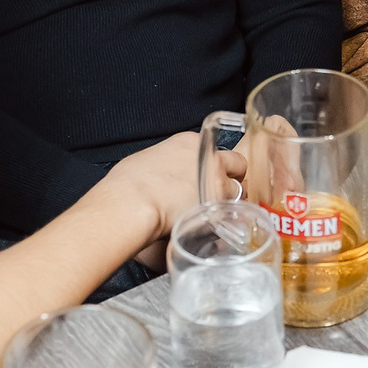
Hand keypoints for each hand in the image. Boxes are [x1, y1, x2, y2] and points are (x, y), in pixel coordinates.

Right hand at [109, 131, 244, 267]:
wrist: (132, 204)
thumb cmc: (129, 185)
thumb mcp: (147, 160)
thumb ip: (167, 162)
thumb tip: (167, 172)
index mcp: (190, 143)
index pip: (215, 150)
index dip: (214, 165)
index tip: (208, 174)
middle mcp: (209, 158)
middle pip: (237, 164)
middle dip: (232, 178)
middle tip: (220, 191)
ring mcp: (217, 181)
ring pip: (238, 190)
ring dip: (229, 201)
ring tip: (213, 212)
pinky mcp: (218, 206)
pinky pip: (230, 214)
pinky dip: (224, 220)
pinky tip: (210, 225)